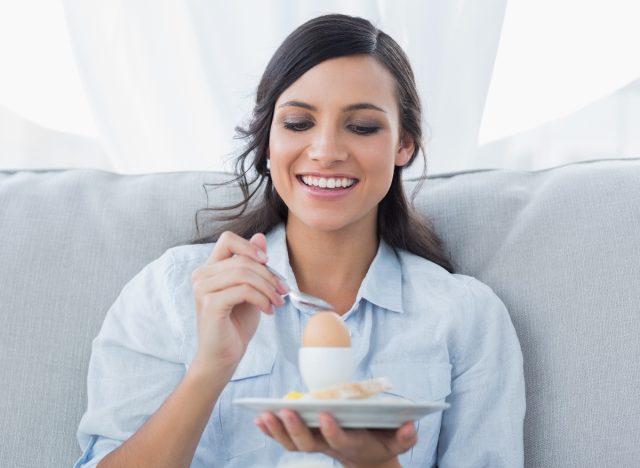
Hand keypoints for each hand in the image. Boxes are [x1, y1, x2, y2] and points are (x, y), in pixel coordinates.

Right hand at [189, 231, 287, 378]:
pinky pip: (243, 291)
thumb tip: (260, 236)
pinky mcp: (210, 304)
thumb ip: (252, 265)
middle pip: (243, 260)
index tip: (268, 262)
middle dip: (269, 275)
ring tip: (277, 302)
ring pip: (244, 274)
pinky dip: (262, 299)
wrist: (224, 357)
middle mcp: (202, 276)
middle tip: (283, 292)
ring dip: (268, 288)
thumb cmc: (236, 324)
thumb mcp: (250, 289)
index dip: (250, 246)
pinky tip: (268, 311)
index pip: (227, 239)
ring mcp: (203, 289)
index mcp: (210, 269)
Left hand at [255, 409, 415, 467]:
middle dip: (295, 429)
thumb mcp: (398, 441)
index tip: (325, 414)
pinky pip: (285, 438)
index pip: (339, 439)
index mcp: (352, 443)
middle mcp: (329, 446)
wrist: (367, 458)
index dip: (331, 430)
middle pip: (308, 444)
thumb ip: (405, 436)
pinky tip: (260, 418)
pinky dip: (271, 431)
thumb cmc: (382, 442)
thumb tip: (410, 426)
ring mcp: (315, 444)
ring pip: (292, 443)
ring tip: (264, 414)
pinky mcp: (305, 439)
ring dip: (277, 430)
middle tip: (285, 411)